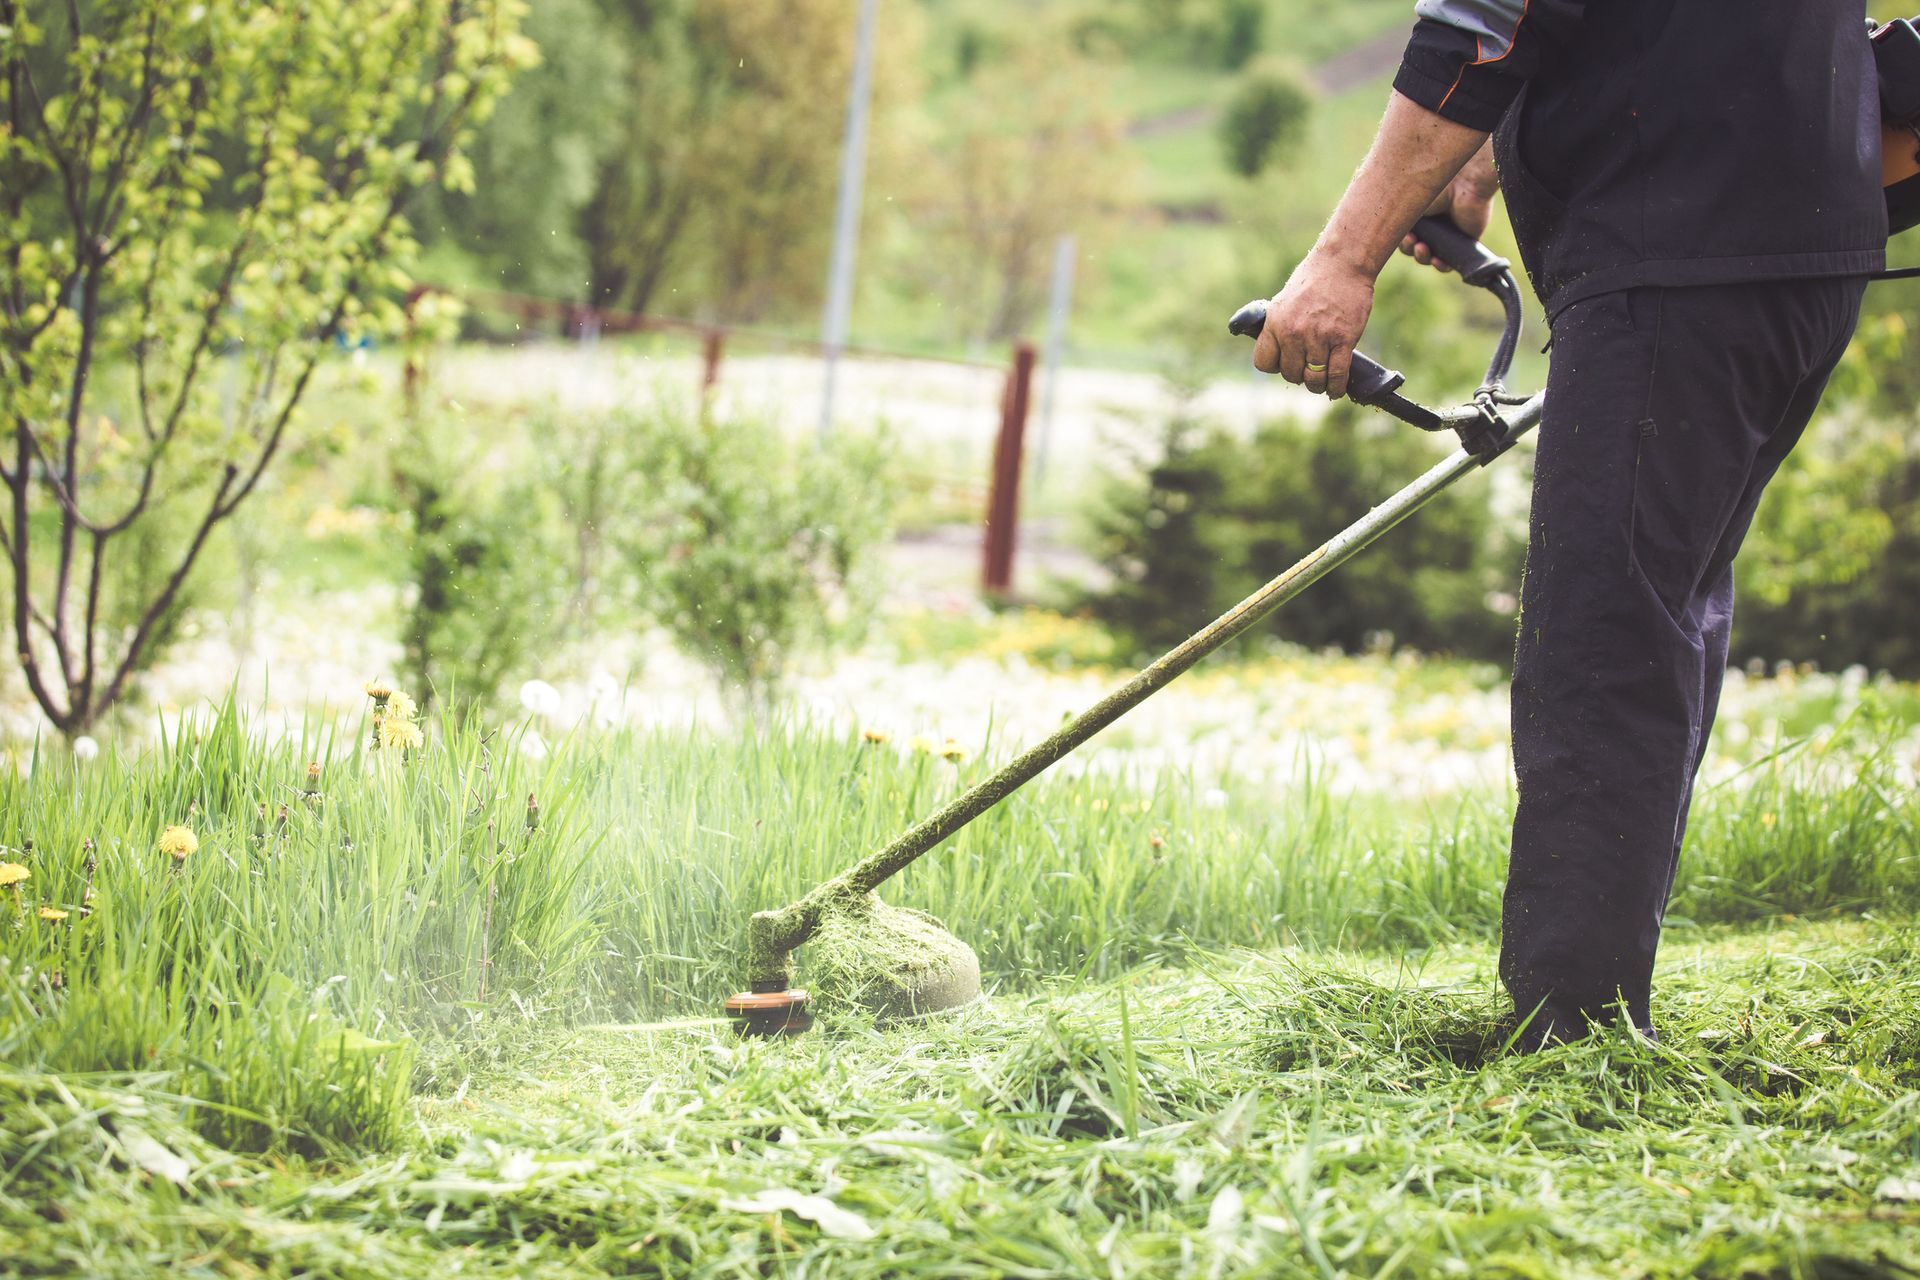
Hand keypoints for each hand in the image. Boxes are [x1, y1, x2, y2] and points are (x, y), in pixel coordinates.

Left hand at [1251, 248, 1374, 399]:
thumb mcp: (1285, 301)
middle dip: (1299, 376)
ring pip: (1314, 379)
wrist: (1342, 262)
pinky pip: (1336, 375)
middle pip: (1291, 374)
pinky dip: (1336, 387)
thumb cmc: (1315, 280)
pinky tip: (1336, 389)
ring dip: (1318, 385)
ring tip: (1322, 381)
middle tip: (1308, 370)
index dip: (1275, 367)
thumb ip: (1279, 326)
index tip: (1284, 364)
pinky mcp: (1343, 340)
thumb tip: (1279, 350)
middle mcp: (1293, 333)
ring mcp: (1319, 337)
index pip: (1264, 363)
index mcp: (1275, 323)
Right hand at [1399, 139, 1498, 272]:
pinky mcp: (1464, 242)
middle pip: (1413, 247)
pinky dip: (1441, 266)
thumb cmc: (1435, 186)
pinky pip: (1449, 263)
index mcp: (1418, 211)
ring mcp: (1448, 234)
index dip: (1397, 241)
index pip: (1402, 234)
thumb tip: (1373, 232)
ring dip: (1422, 257)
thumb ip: (1391, 218)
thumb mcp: (1406, 201)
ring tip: (1422, 248)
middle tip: (1412, 241)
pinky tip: (1437, 261)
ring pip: (1429, 257)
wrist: (1464, 182)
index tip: (1400, 237)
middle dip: (1409, 249)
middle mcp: (1432, 222)